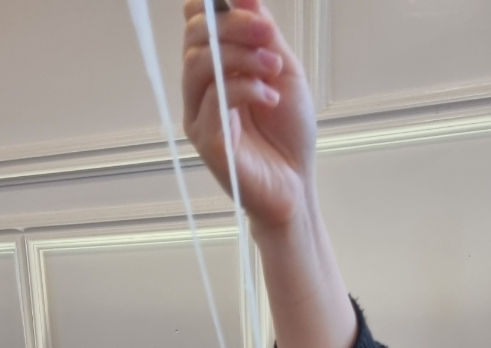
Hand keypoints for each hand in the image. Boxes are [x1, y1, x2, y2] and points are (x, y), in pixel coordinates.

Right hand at [183, 0, 316, 232]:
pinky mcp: (207, 141)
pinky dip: (247, 88)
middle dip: (233, 26)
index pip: (196, 24)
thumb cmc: (288, 135)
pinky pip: (216, 98)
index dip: (215, 6)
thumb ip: (263, 35)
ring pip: (200, 64)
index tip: (253, 10)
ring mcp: (199, 117)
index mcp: (215, 70)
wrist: (296, 186)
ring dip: (242, 57)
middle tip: (267, 35)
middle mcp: (200, 91)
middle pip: (195, 38)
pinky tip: (270, 99)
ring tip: (273, 70)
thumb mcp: (283, 71)